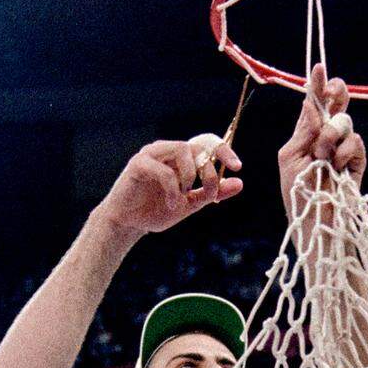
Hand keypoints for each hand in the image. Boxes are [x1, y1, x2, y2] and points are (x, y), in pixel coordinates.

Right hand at [97, 138, 242, 242]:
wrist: (128, 224)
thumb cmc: (155, 211)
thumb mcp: (190, 204)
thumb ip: (212, 193)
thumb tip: (239, 183)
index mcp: (181, 157)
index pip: (207, 143)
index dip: (224, 150)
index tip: (237, 166)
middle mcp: (168, 150)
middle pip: (198, 144)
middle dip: (210, 168)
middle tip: (211, 191)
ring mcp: (153, 154)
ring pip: (183, 150)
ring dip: (190, 176)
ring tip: (185, 197)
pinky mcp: (139, 164)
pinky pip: (164, 170)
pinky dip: (173, 189)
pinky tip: (173, 204)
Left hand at [277, 63, 365, 211]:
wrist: (316, 221)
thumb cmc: (297, 193)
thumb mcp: (291, 158)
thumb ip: (303, 130)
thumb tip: (310, 103)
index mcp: (307, 135)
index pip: (314, 105)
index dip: (318, 86)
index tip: (319, 68)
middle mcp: (326, 138)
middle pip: (337, 105)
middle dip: (336, 93)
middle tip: (333, 93)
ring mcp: (343, 149)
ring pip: (345, 121)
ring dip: (332, 134)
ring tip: (323, 154)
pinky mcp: (357, 161)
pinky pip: (356, 141)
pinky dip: (344, 151)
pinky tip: (336, 165)